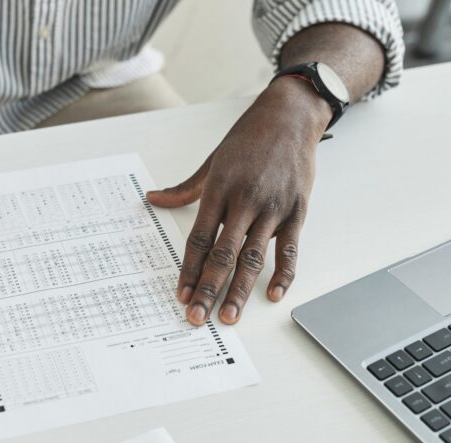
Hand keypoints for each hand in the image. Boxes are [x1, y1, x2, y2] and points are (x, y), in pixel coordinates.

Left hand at [147, 77, 329, 324]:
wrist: (289, 116)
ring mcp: (273, 208)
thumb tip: (152, 198)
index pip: (199, 239)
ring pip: (253, 258)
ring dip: (240, 291)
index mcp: (220, 189)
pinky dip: (282, 274)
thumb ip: (183, 188)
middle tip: (198, 317)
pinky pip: (289, 250)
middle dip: (208, 289)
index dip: (188, 270)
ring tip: (229, 316)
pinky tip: (272, 295)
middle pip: (222, 254)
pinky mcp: (297, 211)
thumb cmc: (248, 139)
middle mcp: (245, 201)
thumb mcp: (211, 162)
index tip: (181, 295)